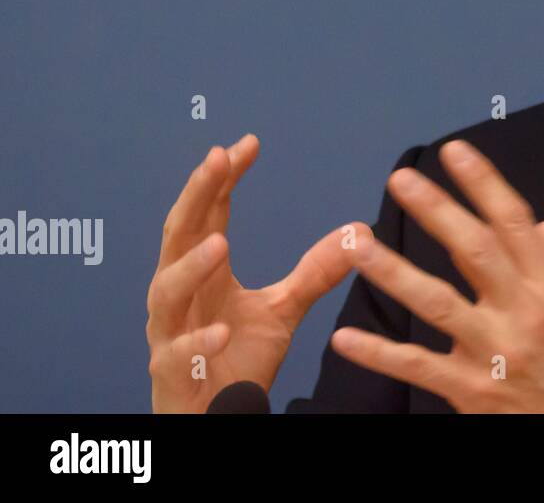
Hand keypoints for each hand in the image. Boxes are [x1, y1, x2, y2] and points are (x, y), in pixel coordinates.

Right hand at [146, 134, 368, 412]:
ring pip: (166, 291)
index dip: (223, 179)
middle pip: (179, 235)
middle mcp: (180, 295)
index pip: (210, 215)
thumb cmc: (234, 362)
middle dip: (196, 195)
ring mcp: (169, 333)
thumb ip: (314, 272)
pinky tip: (223, 329)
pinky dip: (199, 340)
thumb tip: (357, 233)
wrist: (215, 420)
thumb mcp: (282, 311)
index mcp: (204, 274)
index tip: (246, 144)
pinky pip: (177, 354)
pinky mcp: (171, 374)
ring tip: (220, 242)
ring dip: (191, 266)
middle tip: (216, 159)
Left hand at [329, 139, 543, 412]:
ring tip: (357, 245)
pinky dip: (380, 354)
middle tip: (402, 180)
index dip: (484, 185)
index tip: (456, 154)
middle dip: (437, 211)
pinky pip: (418, 368)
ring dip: (393, 271)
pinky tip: (345, 338)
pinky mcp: (470, 390)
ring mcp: (492, 353)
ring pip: (436, 304)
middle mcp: (521, 315)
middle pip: (473, 252)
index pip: (515, 225)